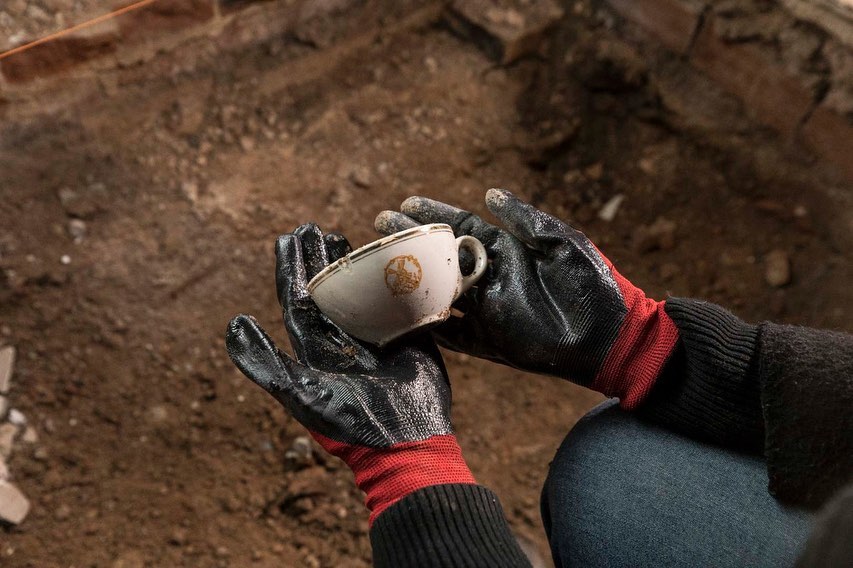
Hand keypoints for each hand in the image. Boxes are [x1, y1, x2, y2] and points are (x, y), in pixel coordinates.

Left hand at [225, 224, 473, 522]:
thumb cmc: (352, 423)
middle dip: (319, 257)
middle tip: (314, 227)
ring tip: (344, 238)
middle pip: (327, 287)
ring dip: (352, 263)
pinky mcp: (408, 334)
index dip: (292, 266)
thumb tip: (233, 323)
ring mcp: (377, 334)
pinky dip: (394, 277)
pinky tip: (392, 257)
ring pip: (362, 289)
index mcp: (316, 346)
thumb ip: (266, 363)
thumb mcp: (302, 393)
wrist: (407, 441)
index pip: (298, 297)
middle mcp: (343, 337)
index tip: (290, 235)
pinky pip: (399, 298)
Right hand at [374, 189, 678, 407]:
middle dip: (411, 243)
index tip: (405, 204)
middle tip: (380, 229)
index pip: (460, 226)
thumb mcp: (560, 241)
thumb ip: (523, 218)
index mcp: (506, 250)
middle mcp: (490, 277)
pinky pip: (453, 335)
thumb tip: (489, 192)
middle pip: (441, 258)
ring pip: (440, 294)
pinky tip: (403, 317)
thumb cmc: (590, 282)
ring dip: (412, 283)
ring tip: (380, 269)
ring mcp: (487, 310)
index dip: (433, 214)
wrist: (608, 335)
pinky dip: (430, 327)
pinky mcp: (491, 342)